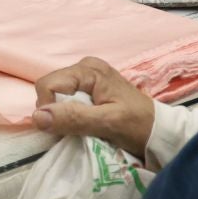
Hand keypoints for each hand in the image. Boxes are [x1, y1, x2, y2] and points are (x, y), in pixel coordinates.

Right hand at [32, 57, 155, 160]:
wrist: (160, 131)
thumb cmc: (138, 126)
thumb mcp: (107, 123)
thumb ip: (73, 118)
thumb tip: (37, 117)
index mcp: (88, 69)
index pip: (48, 85)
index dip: (50, 109)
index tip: (66, 127)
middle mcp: (85, 67)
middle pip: (50, 88)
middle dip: (57, 111)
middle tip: (77, 128)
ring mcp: (87, 77)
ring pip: (57, 95)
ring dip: (64, 114)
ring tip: (84, 126)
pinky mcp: (90, 87)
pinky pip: (67, 99)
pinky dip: (71, 114)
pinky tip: (85, 122)